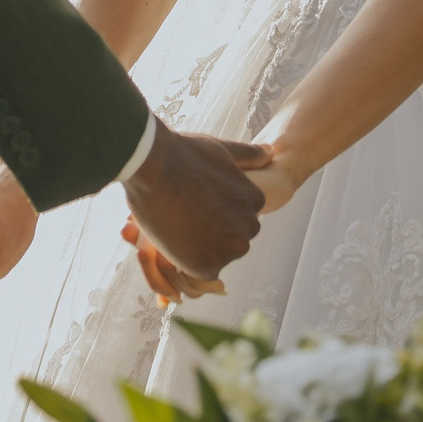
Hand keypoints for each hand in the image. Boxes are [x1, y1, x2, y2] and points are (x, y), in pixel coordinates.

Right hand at [121, 119, 266, 297]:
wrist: (151, 167)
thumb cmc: (184, 155)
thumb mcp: (223, 150)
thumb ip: (249, 156)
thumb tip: (271, 151)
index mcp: (255, 200)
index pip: (240, 215)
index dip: (216, 210)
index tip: (197, 199)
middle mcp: (249, 227)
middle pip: (232, 238)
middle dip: (212, 230)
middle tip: (185, 211)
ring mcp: (229, 248)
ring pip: (216, 255)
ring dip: (200, 246)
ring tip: (178, 221)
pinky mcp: (206, 266)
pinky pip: (200, 271)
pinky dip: (187, 260)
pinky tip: (173, 237)